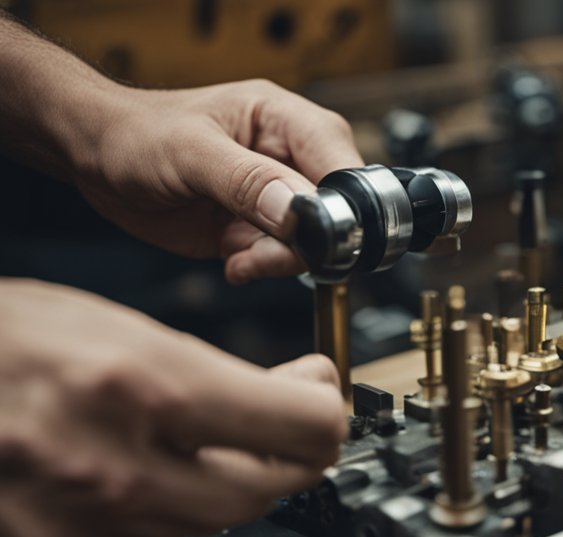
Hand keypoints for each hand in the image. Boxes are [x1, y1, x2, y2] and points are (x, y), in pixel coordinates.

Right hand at [0, 279, 347, 536]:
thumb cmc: (0, 339)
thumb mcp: (115, 323)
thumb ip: (214, 370)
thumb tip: (300, 394)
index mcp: (146, 384)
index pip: (303, 428)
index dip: (327, 410)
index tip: (322, 395)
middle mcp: (122, 461)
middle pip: (272, 487)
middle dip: (289, 452)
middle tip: (282, 413)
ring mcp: (90, 518)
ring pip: (215, 519)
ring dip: (228, 478)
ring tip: (199, 431)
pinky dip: (161, 507)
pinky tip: (135, 465)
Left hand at [72, 79, 363, 283]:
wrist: (98, 157)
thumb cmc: (137, 133)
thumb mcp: (190, 152)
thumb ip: (247, 181)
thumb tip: (298, 211)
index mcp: (289, 121)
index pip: (343, 168)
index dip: (337, 207)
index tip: (308, 234)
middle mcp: (293, 159)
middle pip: (336, 214)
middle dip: (300, 243)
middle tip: (255, 250)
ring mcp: (280, 197)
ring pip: (312, 244)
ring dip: (275, 260)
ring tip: (236, 253)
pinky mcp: (262, 227)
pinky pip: (283, 260)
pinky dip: (259, 267)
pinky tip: (231, 258)